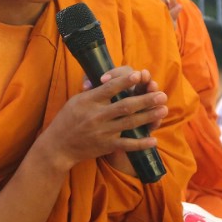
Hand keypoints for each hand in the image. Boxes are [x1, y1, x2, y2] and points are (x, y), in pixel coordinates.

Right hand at [36, 66, 166, 173]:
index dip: (125, 81)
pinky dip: (141, 143)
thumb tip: (110, 78)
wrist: (58, 147)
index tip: (139, 75)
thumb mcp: (76, 100)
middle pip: (125, 106)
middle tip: (162, 94)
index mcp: (89, 101)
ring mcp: (102, 132)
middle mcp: (97, 115)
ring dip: (148, 116)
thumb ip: (93, 91)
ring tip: (163, 110)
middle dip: (146, 99)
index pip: (109, 88)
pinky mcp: (106, 146)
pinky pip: (126, 145)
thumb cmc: (68, 119)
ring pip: (129, 123)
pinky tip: (154, 139)